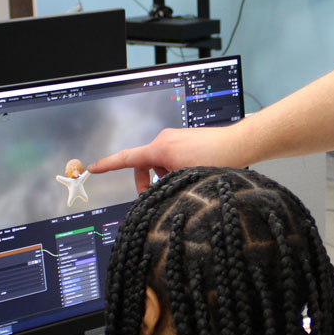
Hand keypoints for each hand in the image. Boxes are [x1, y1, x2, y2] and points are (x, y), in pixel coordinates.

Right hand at [90, 124, 250, 192]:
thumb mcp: (186, 178)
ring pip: (159, 163)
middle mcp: (165, 139)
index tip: (94, 167)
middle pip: (144, 164)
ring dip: (165, 176)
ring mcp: (175, 138)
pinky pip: (171, 157)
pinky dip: (174, 168)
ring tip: (185, 183)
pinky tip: (192, 174)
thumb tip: (158, 192)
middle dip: (147, 181)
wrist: (240, 144)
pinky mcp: (185, 139)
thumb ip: (166, 185)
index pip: (127, 157)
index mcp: (160, 148)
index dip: (108, 164)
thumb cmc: (216, 160)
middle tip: (156, 196)